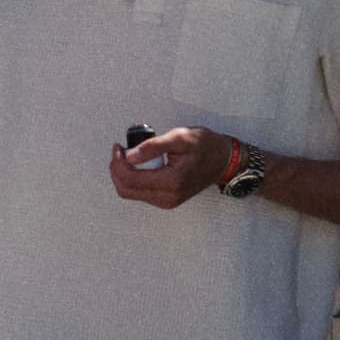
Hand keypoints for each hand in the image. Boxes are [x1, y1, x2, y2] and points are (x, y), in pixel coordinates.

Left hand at [109, 125, 233, 208]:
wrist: (222, 160)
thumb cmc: (205, 147)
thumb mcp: (179, 137)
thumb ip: (152, 147)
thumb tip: (129, 156)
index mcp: (171, 182)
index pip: (130, 179)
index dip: (117, 163)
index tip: (118, 148)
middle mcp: (168, 197)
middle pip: (126, 190)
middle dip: (117, 169)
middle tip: (120, 151)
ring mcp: (167, 201)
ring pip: (131, 193)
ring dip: (124, 174)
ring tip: (130, 155)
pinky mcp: (166, 200)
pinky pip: (140, 193)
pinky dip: (133, 178)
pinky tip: (139, 164)